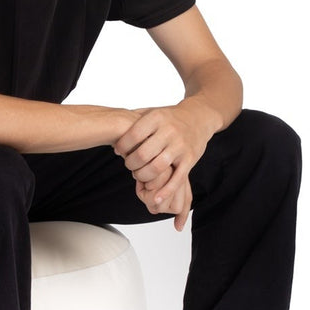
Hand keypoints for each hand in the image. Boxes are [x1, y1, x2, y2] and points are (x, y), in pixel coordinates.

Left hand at [114, 101, 211, 230]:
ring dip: (143, 176)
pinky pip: (177, 178)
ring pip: (157, 168)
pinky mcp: (190, 159)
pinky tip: (155, 199)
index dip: (122, 146)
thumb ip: (133, 118)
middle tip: (128, 165)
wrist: (198, 117)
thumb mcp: (152, 111)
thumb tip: (112, 130)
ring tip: (139, 176)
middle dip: (130, 164)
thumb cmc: (169, 117)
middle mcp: (170, 131)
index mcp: (157, 118)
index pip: (133, 135)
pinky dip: (165, 191)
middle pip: (143, 154)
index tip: (118, 151)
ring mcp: (181, 146)